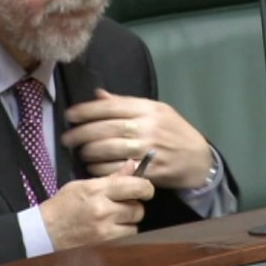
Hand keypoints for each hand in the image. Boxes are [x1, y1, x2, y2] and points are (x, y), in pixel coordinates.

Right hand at [39, 160, 152, 249]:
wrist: (47, 231)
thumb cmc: (64, 205)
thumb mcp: (85, 185)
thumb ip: (111, 177)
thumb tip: (133, 165)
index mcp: (97, 190)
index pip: (135, 186)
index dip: (146, 187)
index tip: (145, 188)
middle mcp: (103, 209)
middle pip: (138, 207)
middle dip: (135, 204)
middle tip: (125, 203)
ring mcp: (104, 229)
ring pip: (134, 223)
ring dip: (129, 219)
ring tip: (115, 216)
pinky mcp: (105, 243)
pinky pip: (126, 236)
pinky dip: (123, 231)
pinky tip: (111, 227)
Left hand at [62, 89, 213, 189]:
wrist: (198, 159)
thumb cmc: (173, 131)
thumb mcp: (155, 110)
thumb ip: (125, 104)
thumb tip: (97, 95)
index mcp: (148, 109)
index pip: (111, 107)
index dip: (87, 110)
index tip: (70, 115)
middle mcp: (149, 127)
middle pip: (107, 128)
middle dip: (82, 133)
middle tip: (67, 138)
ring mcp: (150, 149)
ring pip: (110, 149)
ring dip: (89, 151)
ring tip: (79, 152)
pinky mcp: (150, 170)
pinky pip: (119, 169)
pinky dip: (101, 168)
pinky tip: (92, 166)